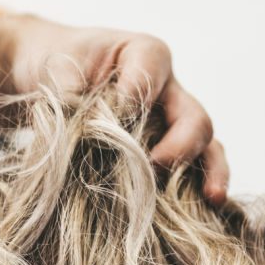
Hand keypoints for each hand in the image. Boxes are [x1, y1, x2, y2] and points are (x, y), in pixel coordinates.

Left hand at [6, 16, 229, 204]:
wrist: (53, 76)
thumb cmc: (61, 65)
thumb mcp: (59, 68)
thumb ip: (71, 93)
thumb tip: (89, 131)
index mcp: (145, 55)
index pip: (150, 76)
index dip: (132, 101)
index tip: (101, 122)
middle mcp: (168, 90)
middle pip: (193, 117)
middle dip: (180, 146)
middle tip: (154, 168)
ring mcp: (171, 124)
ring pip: (205, 146)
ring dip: (210, 172)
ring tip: (211, 197)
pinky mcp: (165, 152)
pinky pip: (192, 170)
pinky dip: (197, 189)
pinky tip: (203, 209)